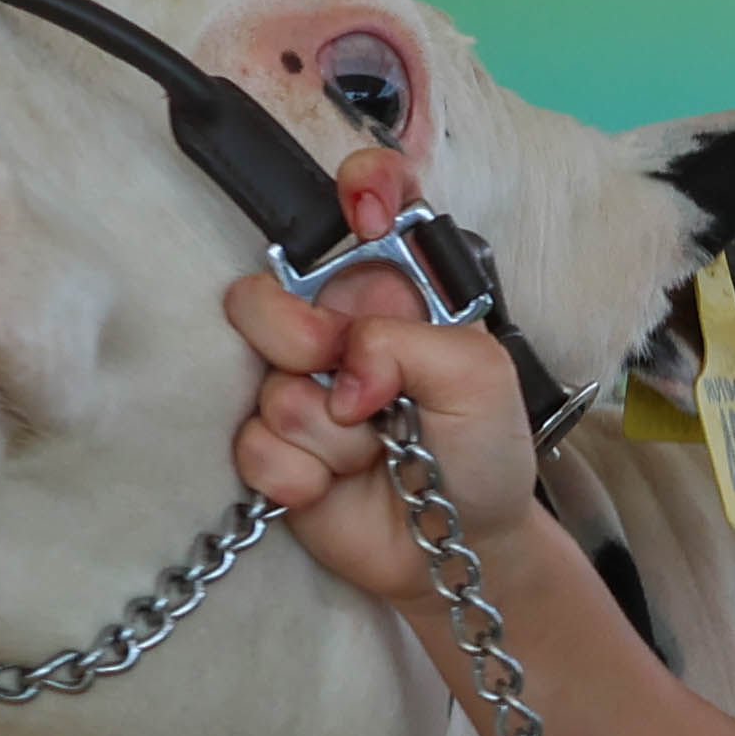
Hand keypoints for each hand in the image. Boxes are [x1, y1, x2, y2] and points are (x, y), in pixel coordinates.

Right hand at [225, 156, 538, 610]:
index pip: (366, 202)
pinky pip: (253, 448)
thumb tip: (342, 367)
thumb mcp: (481, 379)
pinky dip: (302, 477)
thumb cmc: (481, 453)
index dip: (359, 189)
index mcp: (392, 291)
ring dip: (333, 438)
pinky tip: (335, 488)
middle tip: (360, 392)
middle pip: (262, 297)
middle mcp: (333, 328)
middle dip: (301, 342)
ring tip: (374, 454)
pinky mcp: (267, 449)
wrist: (456, 546)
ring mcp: (294, 387)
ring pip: (269, 388)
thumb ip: (411, 343)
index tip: (365, 216)